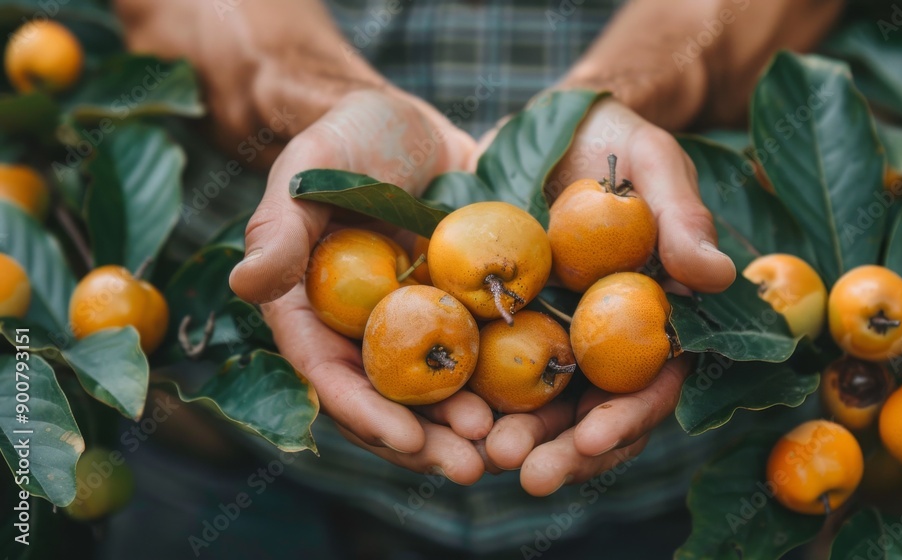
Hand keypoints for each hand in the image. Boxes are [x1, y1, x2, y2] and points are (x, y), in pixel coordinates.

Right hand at [227, 88, 493, 483]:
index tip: (407, 442)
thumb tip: (243, 283)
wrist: (408, 123)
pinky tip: (538, 400)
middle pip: (389, 397)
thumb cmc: (345, 141)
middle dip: (428, 439)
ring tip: (508, 445)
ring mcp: (413, 320)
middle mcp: (361, 328)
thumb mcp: (308, 175)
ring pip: (437, 385)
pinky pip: (480, 347)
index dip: (365, 413)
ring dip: (468, 421)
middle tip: (473, 467)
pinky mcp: (459, 305)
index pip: (329, 374)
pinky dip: (504, 377)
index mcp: (311, 311)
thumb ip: (279, 230)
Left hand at [482, 98, 735, 493]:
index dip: (629, 416)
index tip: (594, 436)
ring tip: (482, 457)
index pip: (654, 383)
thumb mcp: (650, 161)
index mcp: (657, 316)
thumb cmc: (612, 140)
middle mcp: (609, 339)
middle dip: (566, 449)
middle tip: (527, 473)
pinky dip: (477, 399)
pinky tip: (453, 419)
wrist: (545, 126)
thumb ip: (682, 215)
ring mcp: (557, 336)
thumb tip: (716, 276)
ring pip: (543, 405)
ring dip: (520, 438)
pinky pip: (492, 370)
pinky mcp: (507, 324)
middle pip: (595, 411)